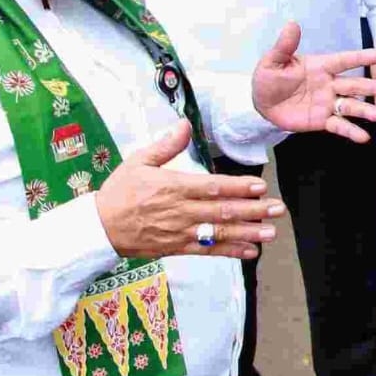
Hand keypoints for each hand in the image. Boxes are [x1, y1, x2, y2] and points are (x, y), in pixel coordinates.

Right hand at [94, 120, 286, 259]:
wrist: (98, 228)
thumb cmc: (119, 192)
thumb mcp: (138, 161)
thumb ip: (165, 145)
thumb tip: (184, 124)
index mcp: (173, 187)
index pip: (212, 188)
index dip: (238, 188)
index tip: (260, 187)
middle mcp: (180, 211)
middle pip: (222, 211)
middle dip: (253, 210)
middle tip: (278, 209)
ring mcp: (180, 232)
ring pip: (219, 233)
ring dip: (247, 233)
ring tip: (271, 232)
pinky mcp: (177, 248)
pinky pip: (207, 251)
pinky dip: (230, 252)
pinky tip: (251, 252)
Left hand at [251, 22, 375, 142]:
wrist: (262, 103)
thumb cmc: (269, 78)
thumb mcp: (272, 61)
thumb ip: (284, 46)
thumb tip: (292, 24)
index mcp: (320, 66)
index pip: (343, 61)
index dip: (360, 58)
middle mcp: (329, 84)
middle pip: (354, 85)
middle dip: (373, 87)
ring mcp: (328, 103)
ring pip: (351, 106)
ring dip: (366, 110)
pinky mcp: (322, 121)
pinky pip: (339, 126)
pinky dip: (351, 132)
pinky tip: (364, 138)